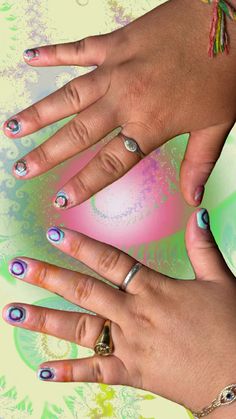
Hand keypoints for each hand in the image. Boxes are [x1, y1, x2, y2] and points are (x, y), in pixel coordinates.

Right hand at [3, 0, 235, 207]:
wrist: (231, 21)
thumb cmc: (227, 74)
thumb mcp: (217, 127)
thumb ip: (198, 165)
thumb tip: (193, 200)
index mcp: (149, 126)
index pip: (108, 165)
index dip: (82, 185)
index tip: (61, 200)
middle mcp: (125, 101)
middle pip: (77, 133)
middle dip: (46, 154)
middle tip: (21, 169)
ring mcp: (117, 69)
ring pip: (68, 95)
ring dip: (37, 113)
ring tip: (11, 127)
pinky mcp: (116, 43)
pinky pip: (78, 49)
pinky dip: (53, 54)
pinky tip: (30, 57)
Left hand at [3, 208, 235, 417]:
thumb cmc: (232, 327)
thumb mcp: (220, 280)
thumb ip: (202, 247)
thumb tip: (198, 213)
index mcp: (154, 289)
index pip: (110, 260)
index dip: (80, 245)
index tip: (53, 233)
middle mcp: (135, 314)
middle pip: (84, 290)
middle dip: (48, 277)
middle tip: (16, 267)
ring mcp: (130, 345)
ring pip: (80, 329)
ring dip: (44, 321)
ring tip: (12, 312)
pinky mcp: (132, 373)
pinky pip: (96, 372)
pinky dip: (69, 372)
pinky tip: (42, 370)